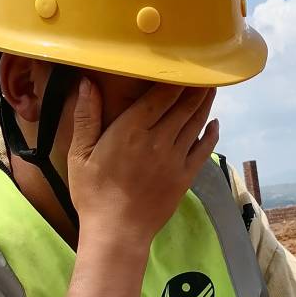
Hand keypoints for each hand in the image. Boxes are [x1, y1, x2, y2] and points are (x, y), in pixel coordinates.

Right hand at [67, 77, 218, 243]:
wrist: (117, 233)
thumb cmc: (93, 194)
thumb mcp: (80, 154)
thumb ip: (86, 117)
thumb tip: (88, 83)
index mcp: (132, 130)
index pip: (161, 95)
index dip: (175, 78)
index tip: (184, 64)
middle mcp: (158, 140)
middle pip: (184, 105)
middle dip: (195, 86)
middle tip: (204, 70)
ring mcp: (175, 159)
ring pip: (196, 123)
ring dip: (205, 104)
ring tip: (210, 88)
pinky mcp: (184, 178)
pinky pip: (203, 150)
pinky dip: (211, 134)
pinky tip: (214, 124)